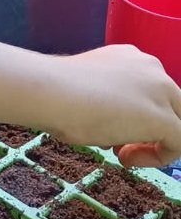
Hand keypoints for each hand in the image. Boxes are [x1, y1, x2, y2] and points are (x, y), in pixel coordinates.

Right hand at [42, 44, 180, 165]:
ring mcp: (161, 91)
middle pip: (171, 106)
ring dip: (151, 144)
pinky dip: (157, 158)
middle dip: (149, 130)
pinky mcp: (163, 118)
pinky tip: (127, 159)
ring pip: (177, 124)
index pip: (150, 92)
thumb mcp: (88, 91)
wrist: (50, 92)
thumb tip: (113, 129)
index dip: (134, 117)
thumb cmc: (55, 92)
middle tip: (121, 146)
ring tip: (120, 154)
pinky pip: (177, 143)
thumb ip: (108, 102)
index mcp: (132, 58)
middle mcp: (152, 68)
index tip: (112, 130)